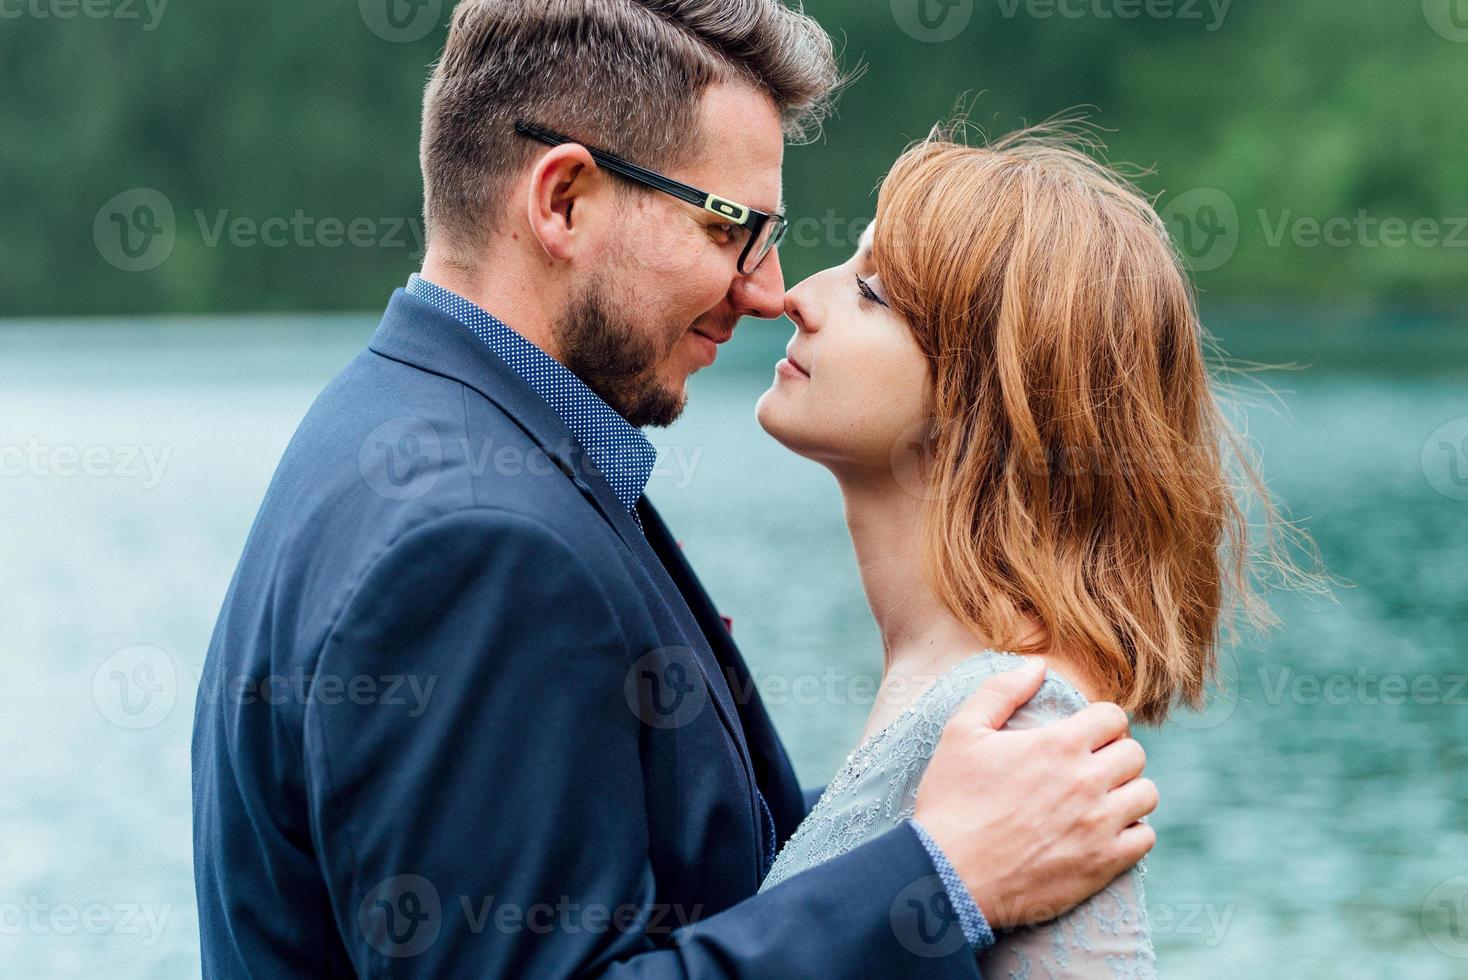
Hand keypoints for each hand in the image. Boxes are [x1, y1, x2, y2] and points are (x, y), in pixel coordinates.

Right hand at [912, 659, 1156, 928]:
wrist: (947, 875)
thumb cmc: (950, 801)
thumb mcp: (961, 733)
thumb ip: (1001, 691)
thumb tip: (1036, 665)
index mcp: (1058, 744)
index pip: (1113, 716)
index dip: (1099, 721)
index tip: (1084, 735)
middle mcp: (1087, 781)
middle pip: (1134, 753)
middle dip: (1113, 753)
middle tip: (1089, 767)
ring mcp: (1099, 825)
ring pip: (1147, 794)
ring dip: (1127, 792)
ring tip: (1100, 799)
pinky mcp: (1103, 864)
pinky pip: (1145, 838)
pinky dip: (1131, 832)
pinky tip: (1103, 832)